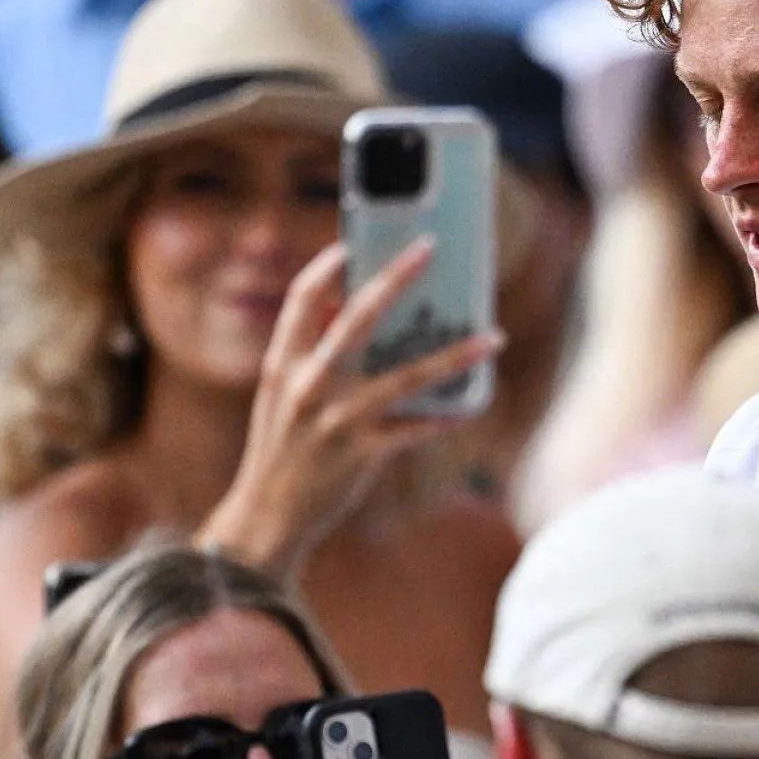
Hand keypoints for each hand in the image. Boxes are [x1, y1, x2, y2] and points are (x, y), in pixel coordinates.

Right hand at [197, 241, 497, 574]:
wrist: (265, 516)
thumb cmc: (282, 450)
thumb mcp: (280, 396)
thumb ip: (310, 357)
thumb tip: (352, 314)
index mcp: (283, 363)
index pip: (304, 298)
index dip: (330, 266)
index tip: (355, 243)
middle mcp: (308, 383)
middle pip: (358, 316)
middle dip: (397, 277)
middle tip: (430, 247)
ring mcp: (337, 418)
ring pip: (407, 375)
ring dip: (455, 355)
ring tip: (493, 339)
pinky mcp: (361, 451)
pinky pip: (415, 427)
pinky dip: (443, 416)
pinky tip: (467, 407)